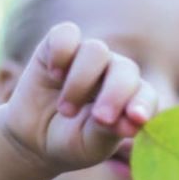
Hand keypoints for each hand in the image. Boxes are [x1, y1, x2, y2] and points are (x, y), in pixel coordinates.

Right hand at [3, 22, 157, 174]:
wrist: (32, 137)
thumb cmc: (70, 142)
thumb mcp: (88, 145)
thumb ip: (108, 133)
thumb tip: (130, 123)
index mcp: (129, 98)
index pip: (145, 93)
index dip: (143, 103)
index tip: (137, 119)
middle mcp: (112, 73)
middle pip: (125, 68)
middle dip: (115, 93)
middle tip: (100, 119)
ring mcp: (86, 57)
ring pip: (96, 51)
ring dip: (80, 83)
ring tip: (66, 110)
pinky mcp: (58, 46)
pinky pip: (66, 33)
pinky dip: (61, 52)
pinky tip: (54, 74)